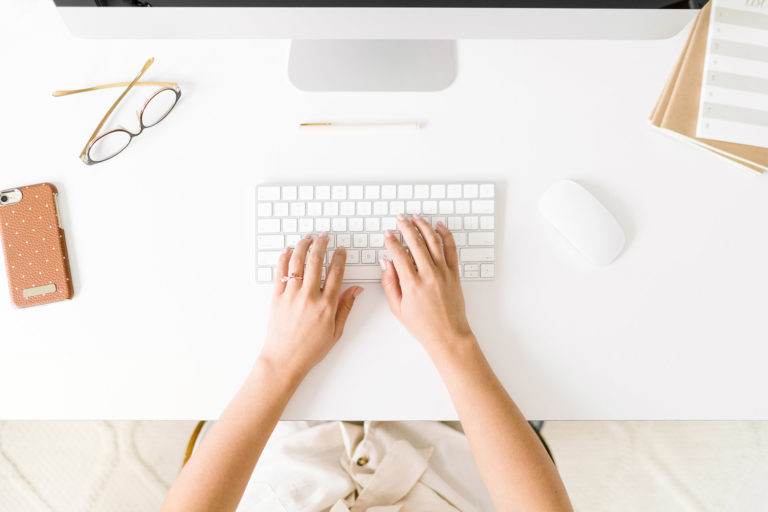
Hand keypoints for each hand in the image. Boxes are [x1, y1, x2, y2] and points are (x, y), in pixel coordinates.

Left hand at [259, 233, 362, 379]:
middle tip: (324, 238)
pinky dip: (284, 259)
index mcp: (326, 305)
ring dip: (303, 246)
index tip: (341, 250)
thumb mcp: (336, 331)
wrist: (285, 360)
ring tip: (308, 238)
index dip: (340, 258)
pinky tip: (288, 251)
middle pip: (316, 261)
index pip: (336, 273)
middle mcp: (309, 297)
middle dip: (321, 245)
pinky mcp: (276, 297)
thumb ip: (346, 307)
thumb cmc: (310, 349)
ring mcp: (291, 295)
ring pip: (297, 262)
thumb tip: (356, 290)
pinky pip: (280, 273)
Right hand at [380, 214, 474, 357]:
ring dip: (423, 226)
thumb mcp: (397, 308)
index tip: (387, 234)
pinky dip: (445, 235)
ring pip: (433, 241)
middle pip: (415, 242)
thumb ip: (389, 284)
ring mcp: (443, 272)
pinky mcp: (454, 273)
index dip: (391, 241)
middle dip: (405, 227)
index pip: (399, 254)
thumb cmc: (423, 326)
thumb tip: (385, 264)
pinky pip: (451, 249)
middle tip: (399, 219)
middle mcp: (429, 275)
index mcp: (412, 284)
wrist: (448, 335)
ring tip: (416, 217)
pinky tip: (439, 227)